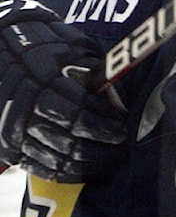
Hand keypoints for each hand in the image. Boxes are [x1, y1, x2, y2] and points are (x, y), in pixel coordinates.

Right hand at [0, 0, 126, 182]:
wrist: (7, 46)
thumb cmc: (52, 46)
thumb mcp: (77, 51)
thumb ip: (96, 78)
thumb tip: (118, 107)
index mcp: (42, 82)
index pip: (78, 117)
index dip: (104, 127)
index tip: (123, 130)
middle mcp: (23, 108)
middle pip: (68, 142)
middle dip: (100, 149)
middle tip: (122, 148)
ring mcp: (12, 129)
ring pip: (55, 157)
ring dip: (87, 163)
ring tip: (111, 159)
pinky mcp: (7, 144)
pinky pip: (39, 166)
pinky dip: (65, 170)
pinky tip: (85, 167)